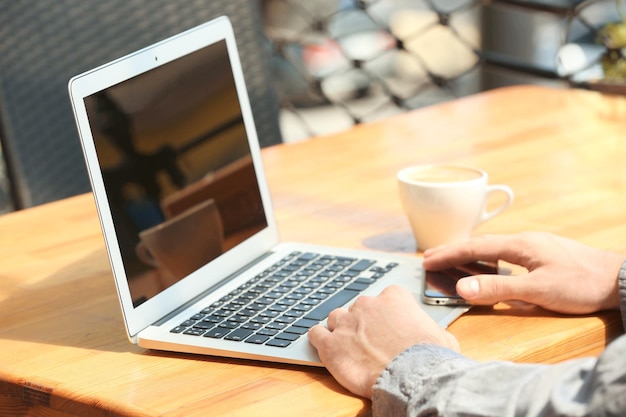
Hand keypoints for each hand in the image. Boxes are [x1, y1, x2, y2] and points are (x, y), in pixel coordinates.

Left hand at [308, 285, 458, 398]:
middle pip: (359, 308)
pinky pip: (315, 334)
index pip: (384, 298)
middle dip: (362, 323)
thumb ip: (428, 327)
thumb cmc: (430, 358)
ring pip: (336, 318)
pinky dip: (319, 339)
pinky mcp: (331, 344)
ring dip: (341, 330)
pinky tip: (325, 346)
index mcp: (393, 296)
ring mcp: (346, 322)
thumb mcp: (441, 335)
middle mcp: (367, 304)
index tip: (388, 328)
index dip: (385, 315)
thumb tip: (434, 336)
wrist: (412, 377)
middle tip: (370, 342)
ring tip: (349, 346)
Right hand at [422, 232, 623, 313]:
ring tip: (451, 262)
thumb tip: (461, 288)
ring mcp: (535, 246)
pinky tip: (488, 267)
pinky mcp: (544, 255)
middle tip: (430, 260)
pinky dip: (487, 260)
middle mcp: (524, 241)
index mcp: (519, 245)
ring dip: (469, 255)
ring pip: (493, 248)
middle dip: (453, 252)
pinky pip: (506, 254)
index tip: (426, 261)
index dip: (448, 254)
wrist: (620, 279)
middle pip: (480, 244)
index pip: (474, 247)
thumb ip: (498, 288)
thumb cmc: (581, 284)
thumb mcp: (538, 290)